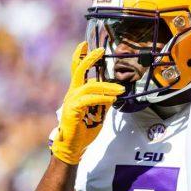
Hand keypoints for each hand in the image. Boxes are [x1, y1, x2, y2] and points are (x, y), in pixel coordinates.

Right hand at [51, 42, 124, 165]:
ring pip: (90, 86)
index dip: (80, 56)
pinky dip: (103, 98)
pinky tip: (112, 100)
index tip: (85, 44)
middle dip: (89, 58)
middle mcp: (71, 93)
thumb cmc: (83, 131)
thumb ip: (102, 102)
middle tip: (101, 50)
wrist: (73, 147)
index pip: (76, 70)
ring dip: (107, 87)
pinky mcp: (73, 109)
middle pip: (79, 70)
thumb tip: (113, 94)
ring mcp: (71, 101)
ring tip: (120, 91)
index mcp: (75, 92)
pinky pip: (90, 99)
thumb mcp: (97, 113)